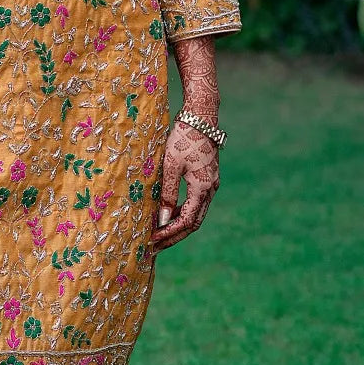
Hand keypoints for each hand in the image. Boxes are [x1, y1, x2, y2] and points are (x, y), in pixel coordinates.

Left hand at [152, 121, 218, 252]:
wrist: (201, 118)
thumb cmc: (183, 139)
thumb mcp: (171, 166)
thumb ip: (168, 193)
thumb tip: (162, 218)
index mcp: (202, 188)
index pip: (186, 221)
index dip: (169, 233)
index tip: (153, 239)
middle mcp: (210, 190)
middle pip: (193, 223)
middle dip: (174, 236)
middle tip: (155, 246)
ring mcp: (211, 185)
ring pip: (196, 214)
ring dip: (178, 225)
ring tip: (159, 234)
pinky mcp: (207, 178)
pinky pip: (196, 203)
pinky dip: (183, 212)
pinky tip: (168, 214)